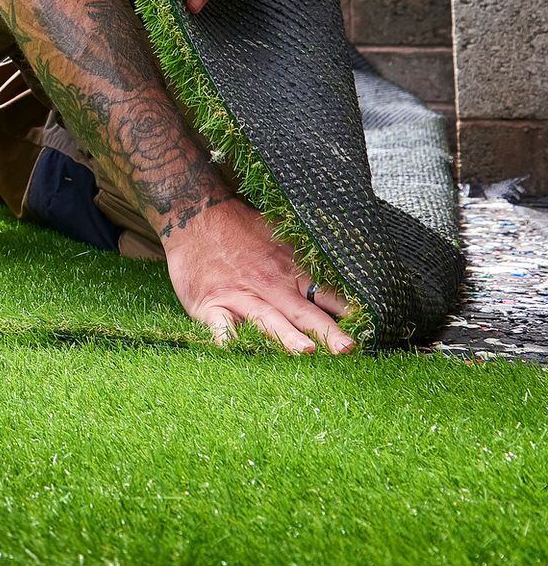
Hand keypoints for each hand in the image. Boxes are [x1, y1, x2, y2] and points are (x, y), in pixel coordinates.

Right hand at [164, 196, 353, 352]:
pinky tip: (232, 349)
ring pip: (266, 319)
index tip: (370, 330)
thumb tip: (348, 264)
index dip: (348, 313)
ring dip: (285, 336)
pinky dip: (226, 336)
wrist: (195, 213)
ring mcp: (239, 296)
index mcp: (290, 272)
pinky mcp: (210, 304)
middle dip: (327, 332)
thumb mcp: (282, 234)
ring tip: (304, 351)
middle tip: (348, 349)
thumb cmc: (241, 228)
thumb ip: (309, 256)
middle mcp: (269, 286)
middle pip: (303, 312)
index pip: (326, 295)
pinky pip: (220, 323)